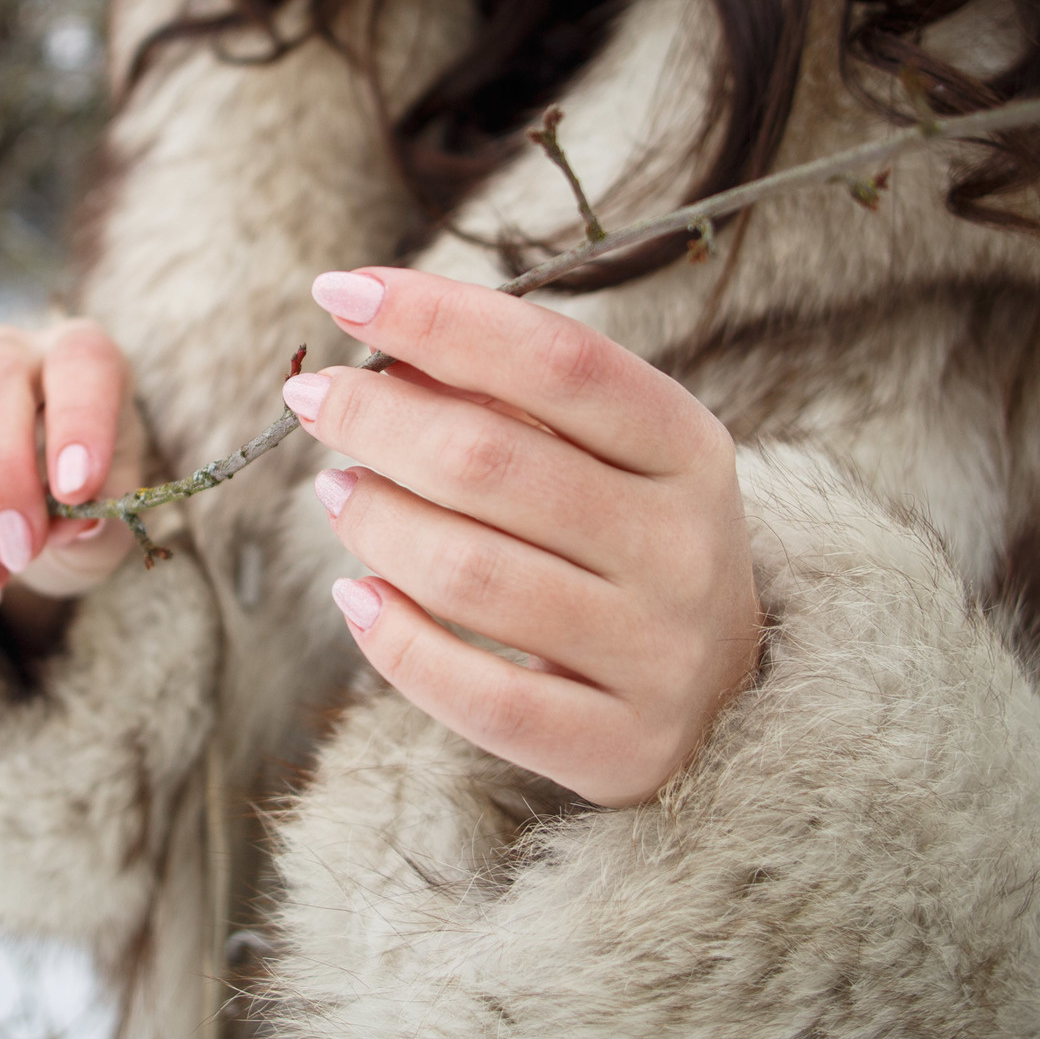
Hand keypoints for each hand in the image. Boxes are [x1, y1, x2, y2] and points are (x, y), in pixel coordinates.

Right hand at [0, 319, 143, 612]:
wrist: (34, 514)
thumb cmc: (84, 501)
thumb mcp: (111, 509)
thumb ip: (102, 510)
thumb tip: (69, 523)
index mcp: (79, 356)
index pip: (79, 361)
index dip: (78, 421)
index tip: (75, 492)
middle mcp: (7, 351)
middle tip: (19, 555)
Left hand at [282, 267, 760, 806]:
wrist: (725, 704)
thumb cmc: (626, 546)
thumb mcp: (605, 457)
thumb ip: (510, 399)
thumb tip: (384, 340)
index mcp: (691, 449)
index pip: (558, 361)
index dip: (442, 318)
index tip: (342, 289)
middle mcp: (685, 549)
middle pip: (494, 463)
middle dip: (377, 418)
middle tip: (314, 400)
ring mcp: (659, 655)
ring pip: (470, 575)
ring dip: (374, 522)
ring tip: (334, 491)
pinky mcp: (620, 749)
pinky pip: (478, 695)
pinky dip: (397, 640)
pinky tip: (356, 596)